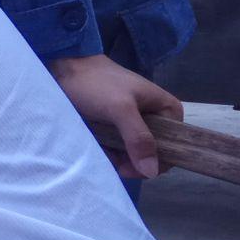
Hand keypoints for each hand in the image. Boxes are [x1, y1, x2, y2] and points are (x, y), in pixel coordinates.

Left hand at [51, 53, 184, 179]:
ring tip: (103, 150)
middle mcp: (157, 118)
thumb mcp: (120, 108)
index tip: (132, 168)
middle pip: (154, 153)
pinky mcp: (117, 127)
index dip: (157, 162)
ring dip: (119, 158)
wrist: (64, 67)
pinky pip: (119, 148)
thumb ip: (138, 138)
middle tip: (114, 161)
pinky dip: (110, 152)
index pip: (175, 147)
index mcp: (168, 110)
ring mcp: (136, 123)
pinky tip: (98, 147)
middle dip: (134, 162)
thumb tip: (151, 172)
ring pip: (135, 154)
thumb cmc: (96, 84)